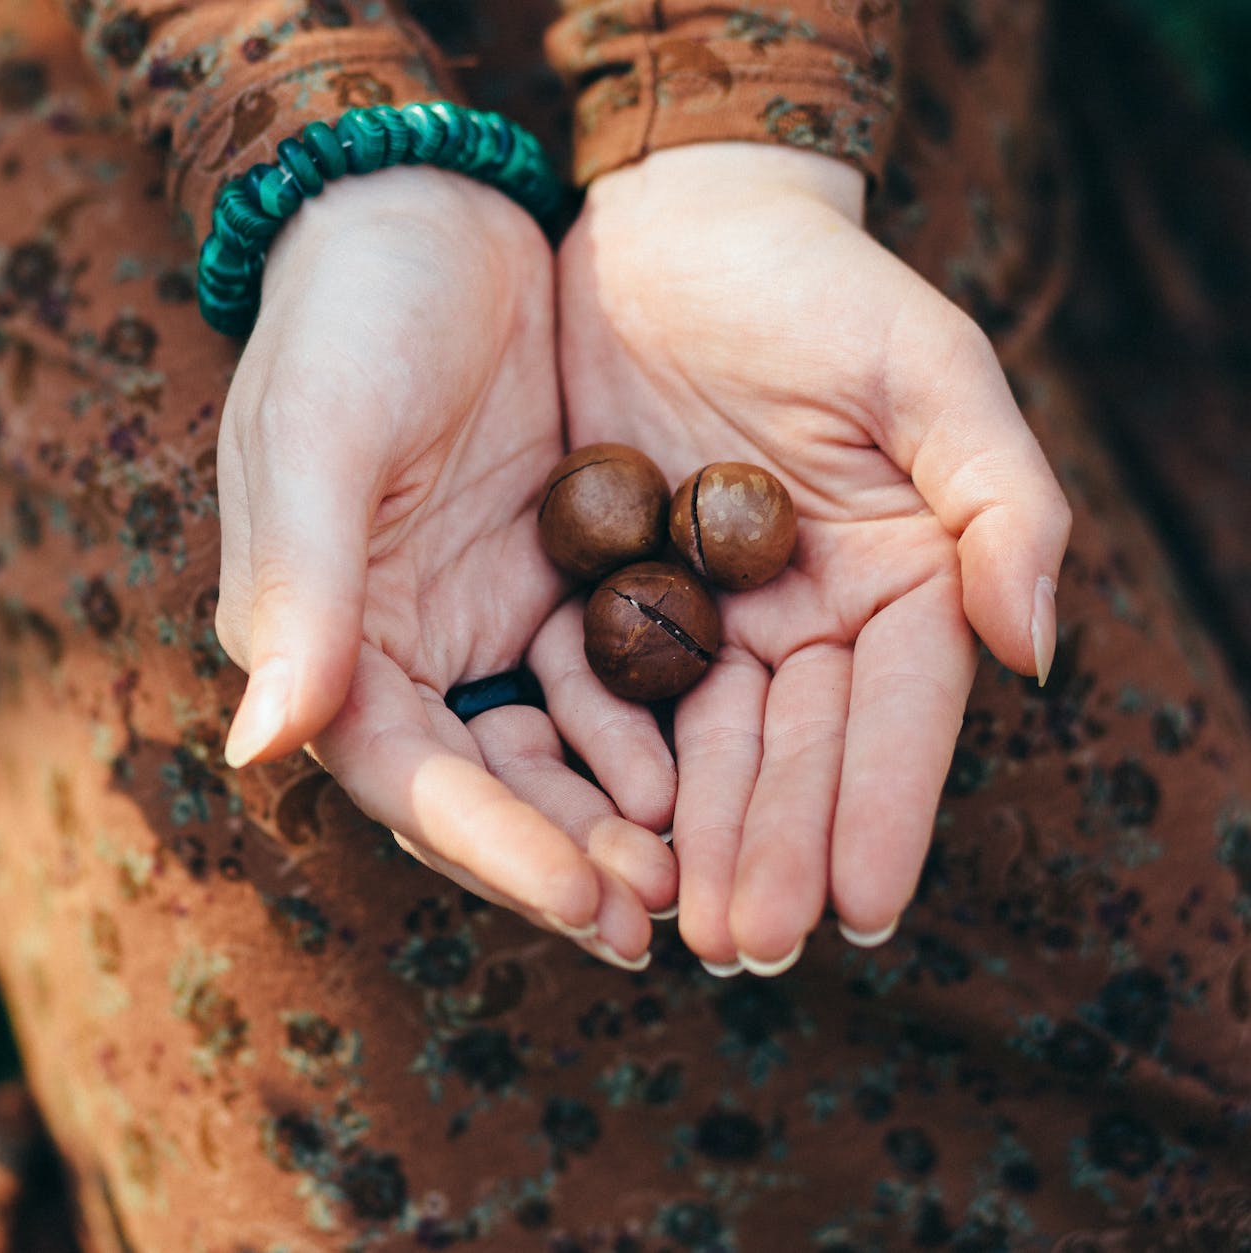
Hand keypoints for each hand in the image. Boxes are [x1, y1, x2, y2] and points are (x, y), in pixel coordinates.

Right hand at [215, 167, 676, 964]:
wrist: (423, 212)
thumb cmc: (350, 316)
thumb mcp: (321, 436)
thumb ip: (301, 590)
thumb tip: (260, 747)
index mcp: (322, 640)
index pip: (407, 777)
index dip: (492, 847)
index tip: (585, 901)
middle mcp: (391, 654)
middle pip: (483, 790)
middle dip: (567, 856)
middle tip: (665, 914)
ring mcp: (475, 621)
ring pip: (549, 753)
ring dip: (616, 814)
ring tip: (699, 866)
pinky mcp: (545, 582)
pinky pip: (603, 680)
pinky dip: (648, 730)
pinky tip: (712, 765)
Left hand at [556, 143, 1070, 972]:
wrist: (677, 227)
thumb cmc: (819, 284)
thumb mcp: (925, 368)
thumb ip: (995, 498)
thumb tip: (1037, 649)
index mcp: (902, 579)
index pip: (897, 715)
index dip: (882, 809)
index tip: (865, 911)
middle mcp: (809, 618)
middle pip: (796, 752)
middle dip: (776, 850)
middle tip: (748, 946)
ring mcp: (710, 616)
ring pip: (703, 746)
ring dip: (696, 839)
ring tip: (676, 925)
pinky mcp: (613, 596)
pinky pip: (605, 693)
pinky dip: (602, 763)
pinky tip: (591, 832)